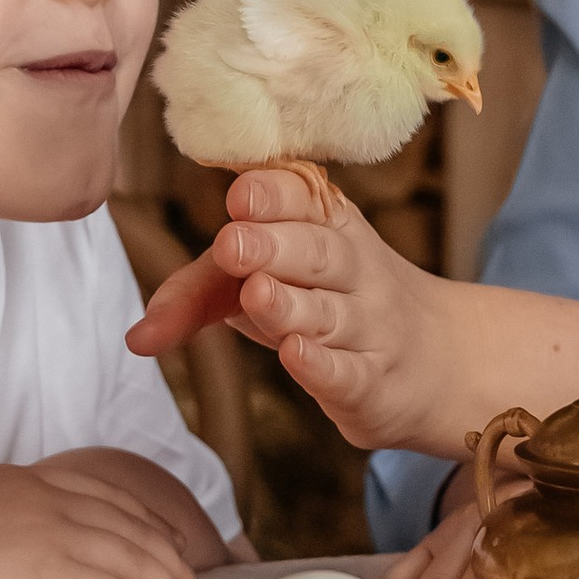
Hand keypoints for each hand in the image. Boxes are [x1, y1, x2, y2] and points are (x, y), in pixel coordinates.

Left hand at [128, 169, 449, 452]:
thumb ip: (204, 293)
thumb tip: (138, 334)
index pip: (307, 201)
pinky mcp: (375, 384)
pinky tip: (296, 354)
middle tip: (232, 243)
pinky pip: (349, 371)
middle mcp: (356, 270)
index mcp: (330, 228)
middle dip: (274, 246)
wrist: (440, 362)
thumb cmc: (333, 308)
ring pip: (329, 313)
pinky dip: (322, 364)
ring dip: (291, 304)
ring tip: (257, 294)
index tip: (241, 194)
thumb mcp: (276, 281)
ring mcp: (370, 328)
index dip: (275, 197)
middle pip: (318, 254)